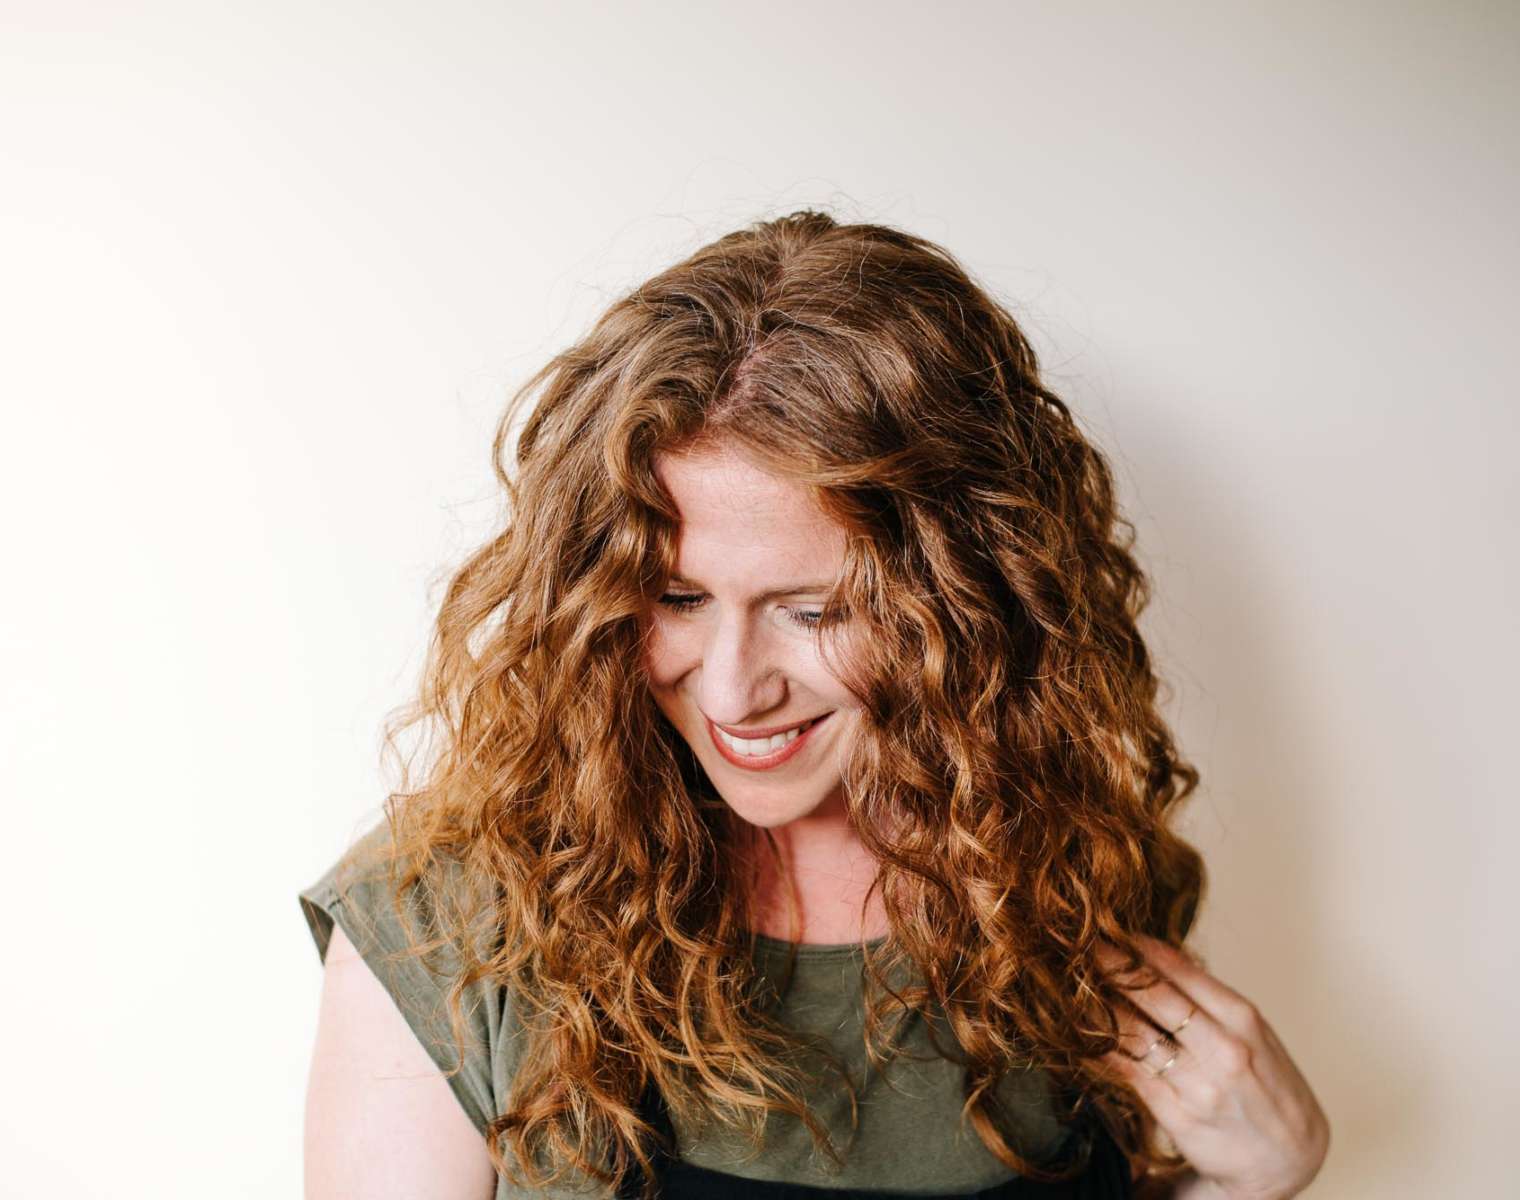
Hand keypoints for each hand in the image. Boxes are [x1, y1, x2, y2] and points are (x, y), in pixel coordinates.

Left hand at [1096, 935, 1329, 1199]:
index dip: (1134, 949)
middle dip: (1109, 968)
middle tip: (1075, 947)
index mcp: (1241, 1017)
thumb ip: (1206, 997)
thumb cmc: (1267, 1084)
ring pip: (1134, 1035)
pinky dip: (1098, 1050)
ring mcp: (1197, 1085)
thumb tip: (1152, 953)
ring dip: (1096, 1008)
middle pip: (1153, 997)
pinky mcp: (1176, 1116)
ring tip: (1066, 985)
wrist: (1289, 1158)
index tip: (1104, 931)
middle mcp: (1222, 1049)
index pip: (1178, 970)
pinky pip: (1127, 1074)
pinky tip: (1075, 1033)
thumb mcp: (1252, 1031)